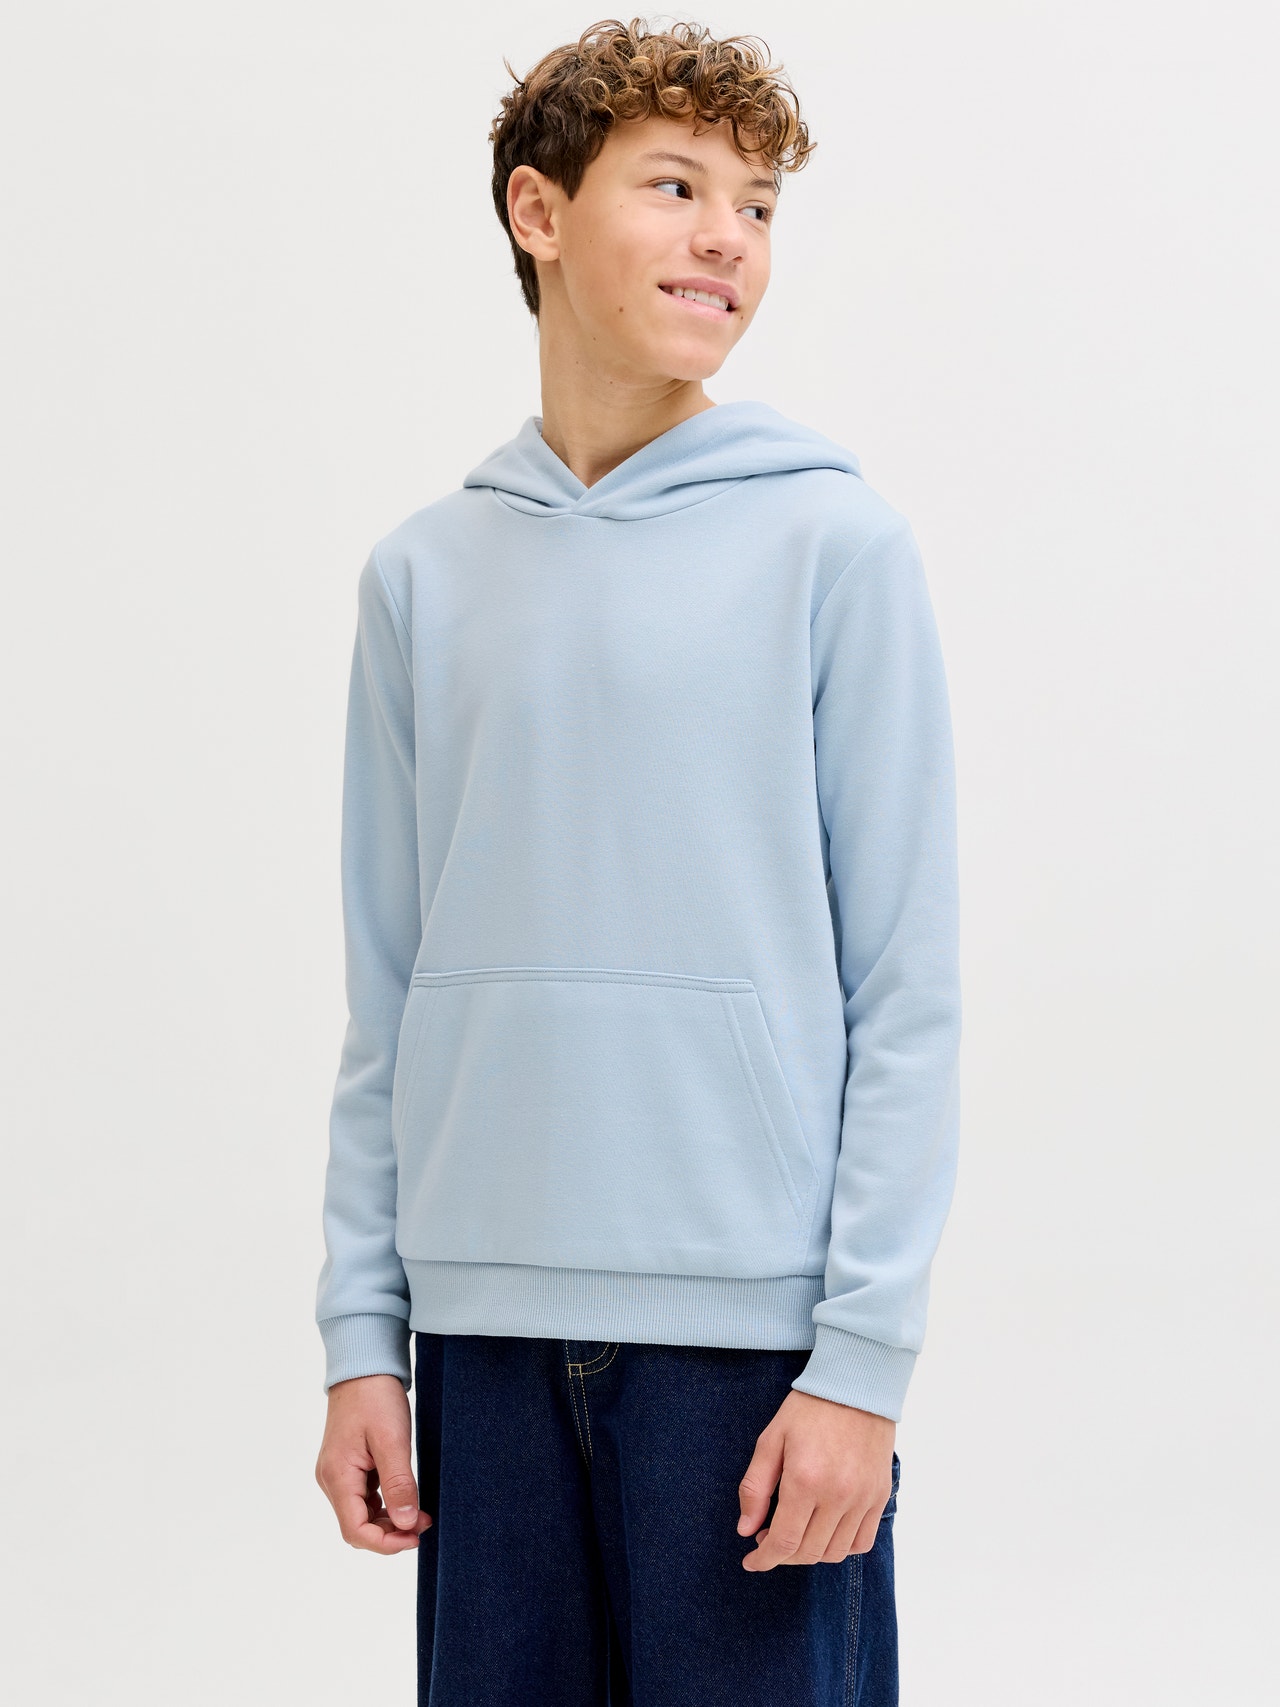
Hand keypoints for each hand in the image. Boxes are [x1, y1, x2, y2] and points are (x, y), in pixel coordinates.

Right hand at [315, 1374, 433, 1552]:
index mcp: (337, 1476)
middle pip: (356, 1526)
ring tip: (419, 1512)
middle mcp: (331, 1479)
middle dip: (390, 1533)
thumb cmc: (376, 1398)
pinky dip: (384, 1504)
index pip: (355, 1530)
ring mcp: (337, 1472)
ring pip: (360, 1513)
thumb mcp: (393, 1440)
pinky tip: (404, 1496)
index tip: (415, 1537)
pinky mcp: (346, 1465)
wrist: (363, 1366)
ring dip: (388, 1520)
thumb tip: (405, 1524)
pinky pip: (362, 1497)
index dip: (385, 1543)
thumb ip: (398, 1484)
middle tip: (423, 1523)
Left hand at [736, 1389, 894, 1569]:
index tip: (751, 1561)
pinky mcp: (879, 1496)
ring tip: (796, 1533)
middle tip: (768, 1538)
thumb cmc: (809, 1409)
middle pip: (808, 1552)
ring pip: (835, 1553)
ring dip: (810, 1553)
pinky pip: (861, 1542)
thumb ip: (755, 1487)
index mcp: (805, 1481)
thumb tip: (746, 1530)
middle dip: (782, 1556)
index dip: (764, 1559)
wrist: (856, 1386)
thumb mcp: (771, 1439)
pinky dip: (841, 1547)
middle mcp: (837, 1496)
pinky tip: (825, 1531)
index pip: (783, 1542)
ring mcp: (862, 1499)